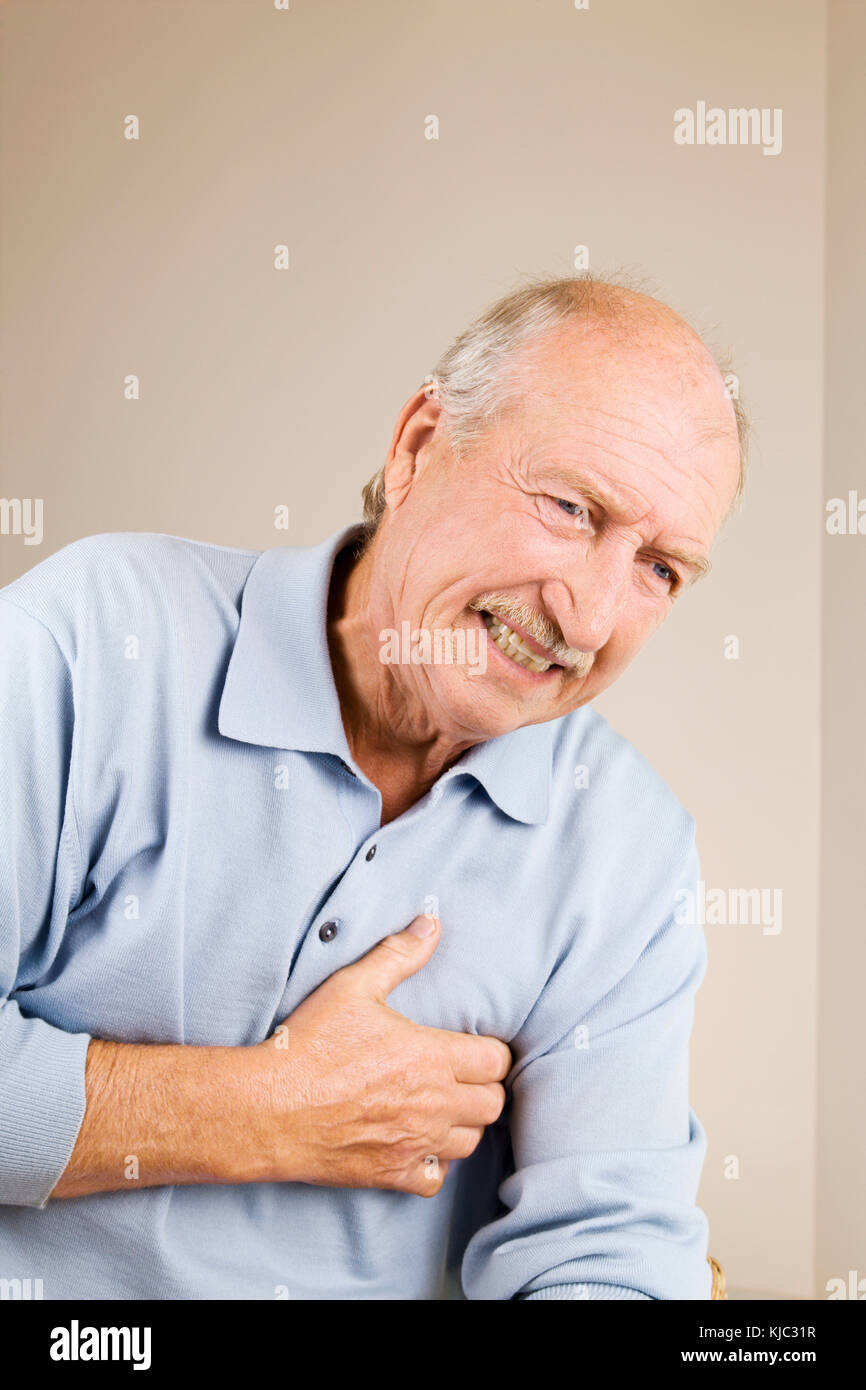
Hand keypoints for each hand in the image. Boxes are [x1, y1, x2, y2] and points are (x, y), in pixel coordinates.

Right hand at [253, 915, 511, 1195]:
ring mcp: (414, 1143)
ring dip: (463, 1123)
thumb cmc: (308, 1045)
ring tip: (442, 1105)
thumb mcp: (352, 987)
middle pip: (493, 1104)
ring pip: (471, 1142)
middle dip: (484, 1087)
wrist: (266, 1109)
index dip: (491, 1051)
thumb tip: (430, 924)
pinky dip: (434, 1164)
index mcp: (431, 1057)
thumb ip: (398, 955)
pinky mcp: (391, 1174)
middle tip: (461, 1074)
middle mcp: (432, 1104)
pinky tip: (416, 1142)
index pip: (497, 1060)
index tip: (473, 1046)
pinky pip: (436, 1179)